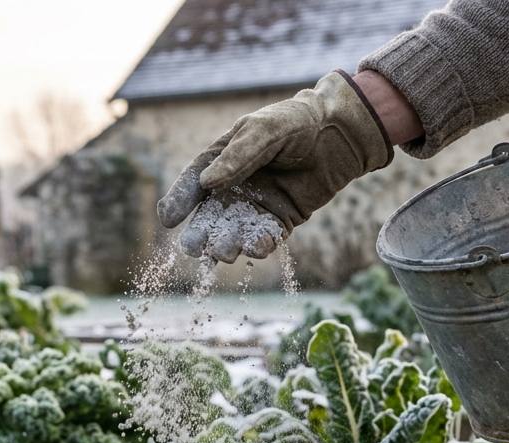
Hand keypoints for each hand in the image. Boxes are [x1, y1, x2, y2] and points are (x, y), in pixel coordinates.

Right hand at [157, 70, 393, 262]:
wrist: (339, 134)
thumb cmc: (296, 123)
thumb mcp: (263, 130)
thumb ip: (237, 155)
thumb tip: (207, 183)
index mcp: (221, 160)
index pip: (193, 183)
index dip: (179, 201)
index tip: (168, 219)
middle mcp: (234, 186)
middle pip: (209, 215)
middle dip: (200, 233)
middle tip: (192, 248)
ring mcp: (256, 206)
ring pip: (234, 231)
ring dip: (227, 244)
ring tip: (224, 253)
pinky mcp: (280, 220)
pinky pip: (265, 237)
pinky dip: (259, 245)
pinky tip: (255, 248)